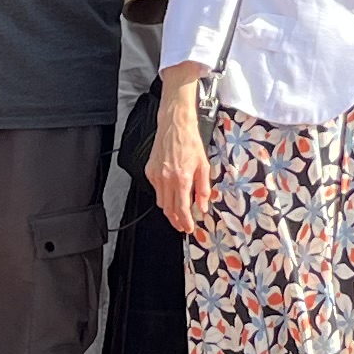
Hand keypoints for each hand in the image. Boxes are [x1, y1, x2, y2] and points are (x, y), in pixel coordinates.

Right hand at [147, 88, 212, 242]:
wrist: (175, 125)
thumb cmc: (190, 142)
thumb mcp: (204, 165)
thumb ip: (203, 188)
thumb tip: (203, 206)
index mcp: (181, 178)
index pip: (182, 209)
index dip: (185, 222)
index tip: (189, 228)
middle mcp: (166, 179)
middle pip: (168, 209)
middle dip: (176, 221)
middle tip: (183, 225)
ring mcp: (156, 175)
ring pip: (160, 202)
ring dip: (169, 210)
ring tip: (178, 213)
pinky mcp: (149, 171)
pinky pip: (156, 190)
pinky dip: (163, 195)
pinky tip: (171, 193)